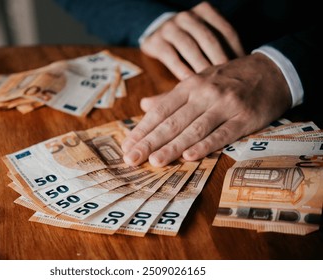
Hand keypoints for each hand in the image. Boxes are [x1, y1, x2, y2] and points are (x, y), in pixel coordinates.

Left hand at [122, 53, 291, 166]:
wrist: (270, 71)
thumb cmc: (228, 79)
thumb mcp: (197, 81)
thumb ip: (170, 97)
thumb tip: (143, 104)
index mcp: (189, 86)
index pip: (160, 111)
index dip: (143, 129)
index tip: (127, 146)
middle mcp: (204, 94)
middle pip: (172, 122)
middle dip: (150, 142)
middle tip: (131, 159)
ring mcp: (225, 106)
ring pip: (194, 129)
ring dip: (173, 146)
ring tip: (154, 161)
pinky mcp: (245, 118)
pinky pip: (222, 134)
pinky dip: (206, 145)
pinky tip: (189, 156)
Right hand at [140, 1, 244, 79]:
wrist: (156, 36)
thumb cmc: (190, 44)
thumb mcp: (206, 39)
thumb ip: (220, 48)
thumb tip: (247, 65)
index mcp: (205, 10)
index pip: (226, 31)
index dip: (236, 51)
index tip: (244, 72)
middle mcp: (186, 16)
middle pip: (209, 40)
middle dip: (220, 63)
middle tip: (230, 84)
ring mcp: (169, 27)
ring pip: (190, 48)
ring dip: (202, 70)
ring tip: (212, 89)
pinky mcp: (154, 41)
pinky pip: (172, 58)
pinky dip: (182, 72)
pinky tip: (191, 87)